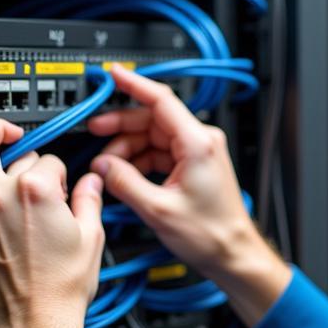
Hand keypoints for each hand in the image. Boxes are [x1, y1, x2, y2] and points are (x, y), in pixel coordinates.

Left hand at [0, 119, 105, 327]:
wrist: (35, 321)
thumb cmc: (61, 288)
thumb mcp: (91, 237)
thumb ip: (89, 200)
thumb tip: (92, 183)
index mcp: (35, 192)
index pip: (46, 158)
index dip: (60, 168)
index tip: (65, 182)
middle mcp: (0, 197)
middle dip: (7, 134)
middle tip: (17, 137)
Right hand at [86, 65, 289, 326]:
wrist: (233, 254)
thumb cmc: (211, 234)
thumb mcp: (158, 209)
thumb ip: (125, 183)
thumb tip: (103, 166)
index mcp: (197, 143)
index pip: (161, 100)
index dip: (134, 84)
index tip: (113, 74)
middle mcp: (201, 142)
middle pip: (152, 120)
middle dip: (120, 127)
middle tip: (94, 132)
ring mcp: (197, 154)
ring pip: (152, 138)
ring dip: (127, 149)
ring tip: (108, 168)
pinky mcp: (193, 166)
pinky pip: (159, 154)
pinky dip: (139, 162)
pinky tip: (124, 176)